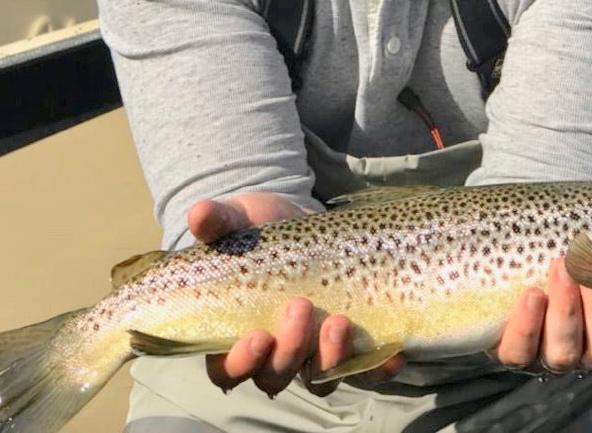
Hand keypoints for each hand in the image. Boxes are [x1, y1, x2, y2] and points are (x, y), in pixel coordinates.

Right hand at [188, 192, 405, 396]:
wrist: (299, 220)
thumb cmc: (258, 228)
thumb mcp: (238, 219)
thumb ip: (219, 221)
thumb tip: (198, 213)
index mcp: (235, 332)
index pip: (227, 371)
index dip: (240, 364)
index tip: (256, 336)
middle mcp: (273, 352)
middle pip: (276, 377)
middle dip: (288, 352)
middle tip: (299, 308)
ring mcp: (312, 351)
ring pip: (319, 378)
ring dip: (329, 359)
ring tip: (338, 322)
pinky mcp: (348, 344)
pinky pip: (365, 370)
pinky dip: (378, 368)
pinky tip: (393, 352)